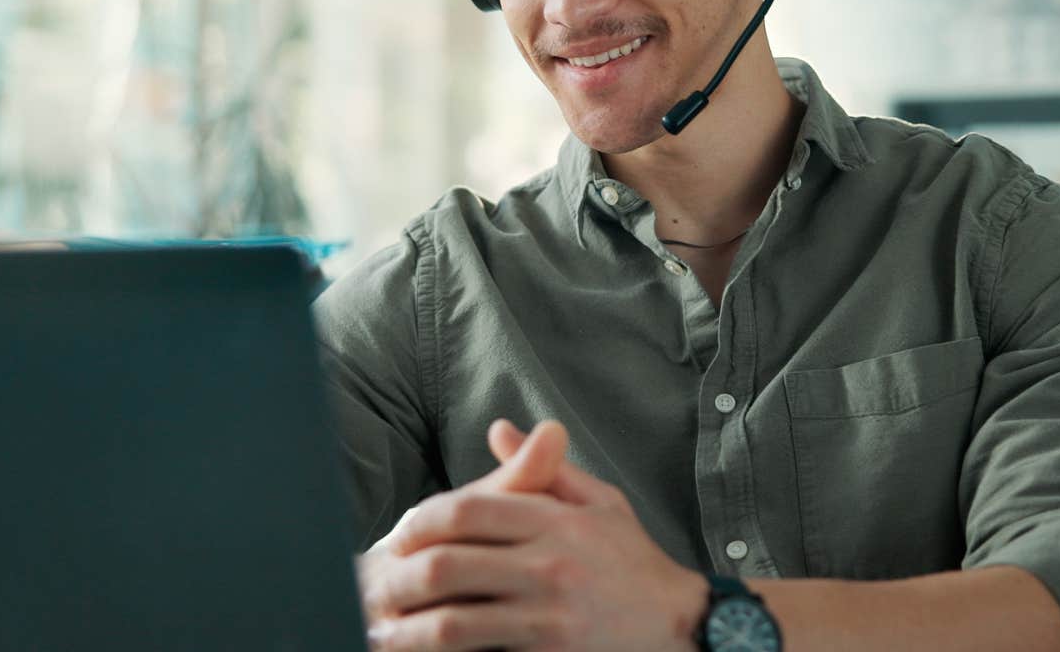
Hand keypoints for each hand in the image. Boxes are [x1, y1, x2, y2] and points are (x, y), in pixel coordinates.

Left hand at [357, 419, 708, 650]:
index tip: (398, 537)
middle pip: (450, 561)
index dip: (419, 522)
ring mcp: (549, 613)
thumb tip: (500, 430)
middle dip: (402, 575)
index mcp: (555, 519)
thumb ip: (545, 470)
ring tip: (381, 630)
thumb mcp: (600, 503)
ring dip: (410, 627)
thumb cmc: (634, 562)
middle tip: (376, 584)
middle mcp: (549, 562)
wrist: (683, 626)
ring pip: (456, 618)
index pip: (466, 510)